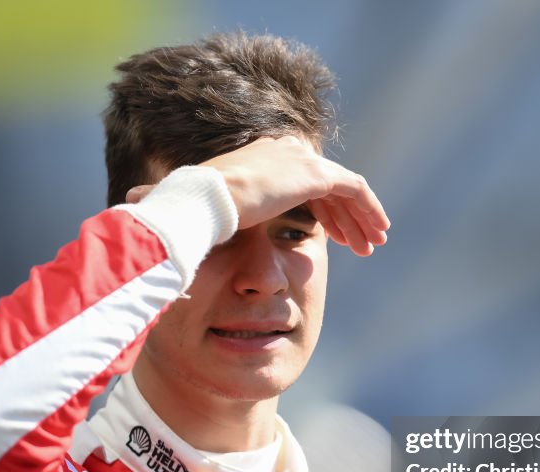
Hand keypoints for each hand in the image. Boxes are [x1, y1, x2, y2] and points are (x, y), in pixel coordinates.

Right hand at [125, 136, 389, 255]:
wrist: (203, 205)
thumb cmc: (192, 217)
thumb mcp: (199, 224)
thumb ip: (199, 232)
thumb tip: (164, 251)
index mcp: (257, 162)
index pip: (296, 182)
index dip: (314, 210)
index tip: (326, 236)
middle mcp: (281, 153)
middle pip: (324, 184)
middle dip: (343, 215)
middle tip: (359, 242)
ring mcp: (300, 161)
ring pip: (343, 189)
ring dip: (359, 216)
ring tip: (371, 244)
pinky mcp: (315, 173)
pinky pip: (354, 190)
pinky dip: (367, 210)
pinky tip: (375, 233)